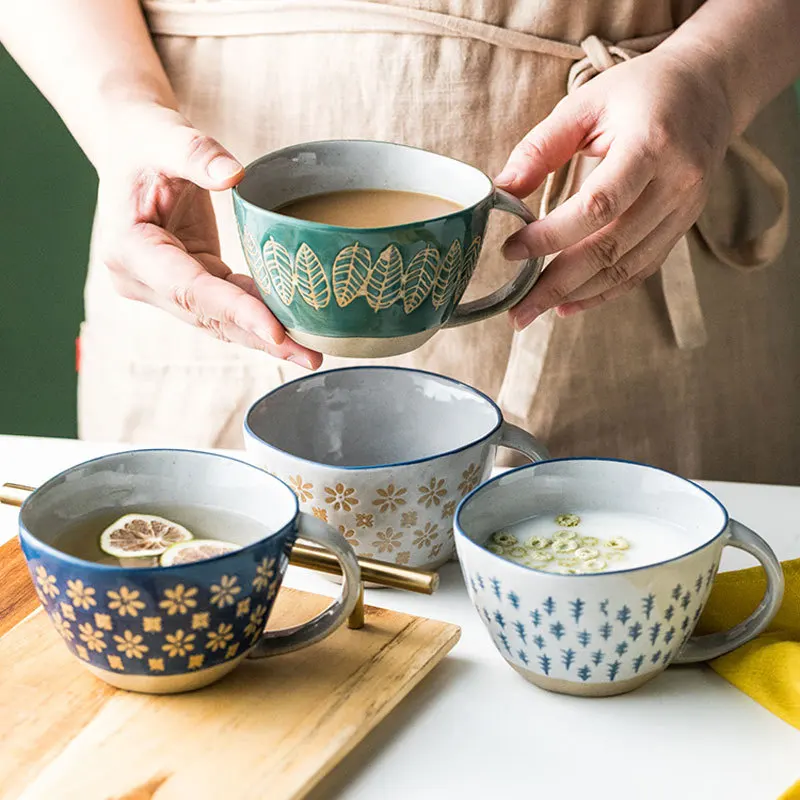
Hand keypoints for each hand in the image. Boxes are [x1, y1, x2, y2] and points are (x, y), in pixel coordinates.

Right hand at [96, 105, 321, 368]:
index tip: (275, 330)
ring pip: (221, 321)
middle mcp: (143, 279)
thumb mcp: (163, 135)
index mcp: (130, 248)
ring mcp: (165, 287)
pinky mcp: (189, 283)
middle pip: (210, 316)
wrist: (129, 147)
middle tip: (310, 356)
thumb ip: (195, 153)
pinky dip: (261, 315)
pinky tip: (296, 327)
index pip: (190, 288)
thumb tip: (234, 174)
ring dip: (266, 338)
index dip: (234, 310)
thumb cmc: (143, 139)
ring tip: (311, 354)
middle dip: (261, 338)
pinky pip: (229, 306)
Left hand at [496, 48, 732, 328]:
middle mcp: (676, 184)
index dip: (551, 236)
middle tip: (517, 311)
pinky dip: (603, 292)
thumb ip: (541, 147)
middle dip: (557, 284)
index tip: (510, 251)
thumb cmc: (639, 91)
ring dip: (576, 295)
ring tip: (534, 310)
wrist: (708, 89)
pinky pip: (640, 270)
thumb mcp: (586, 103)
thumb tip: (502, 191)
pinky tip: (568, 305)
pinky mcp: (681, 228)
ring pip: (626, 268)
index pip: (598, 205)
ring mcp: (683, 211)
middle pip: (610, 248)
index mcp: (652, 145)